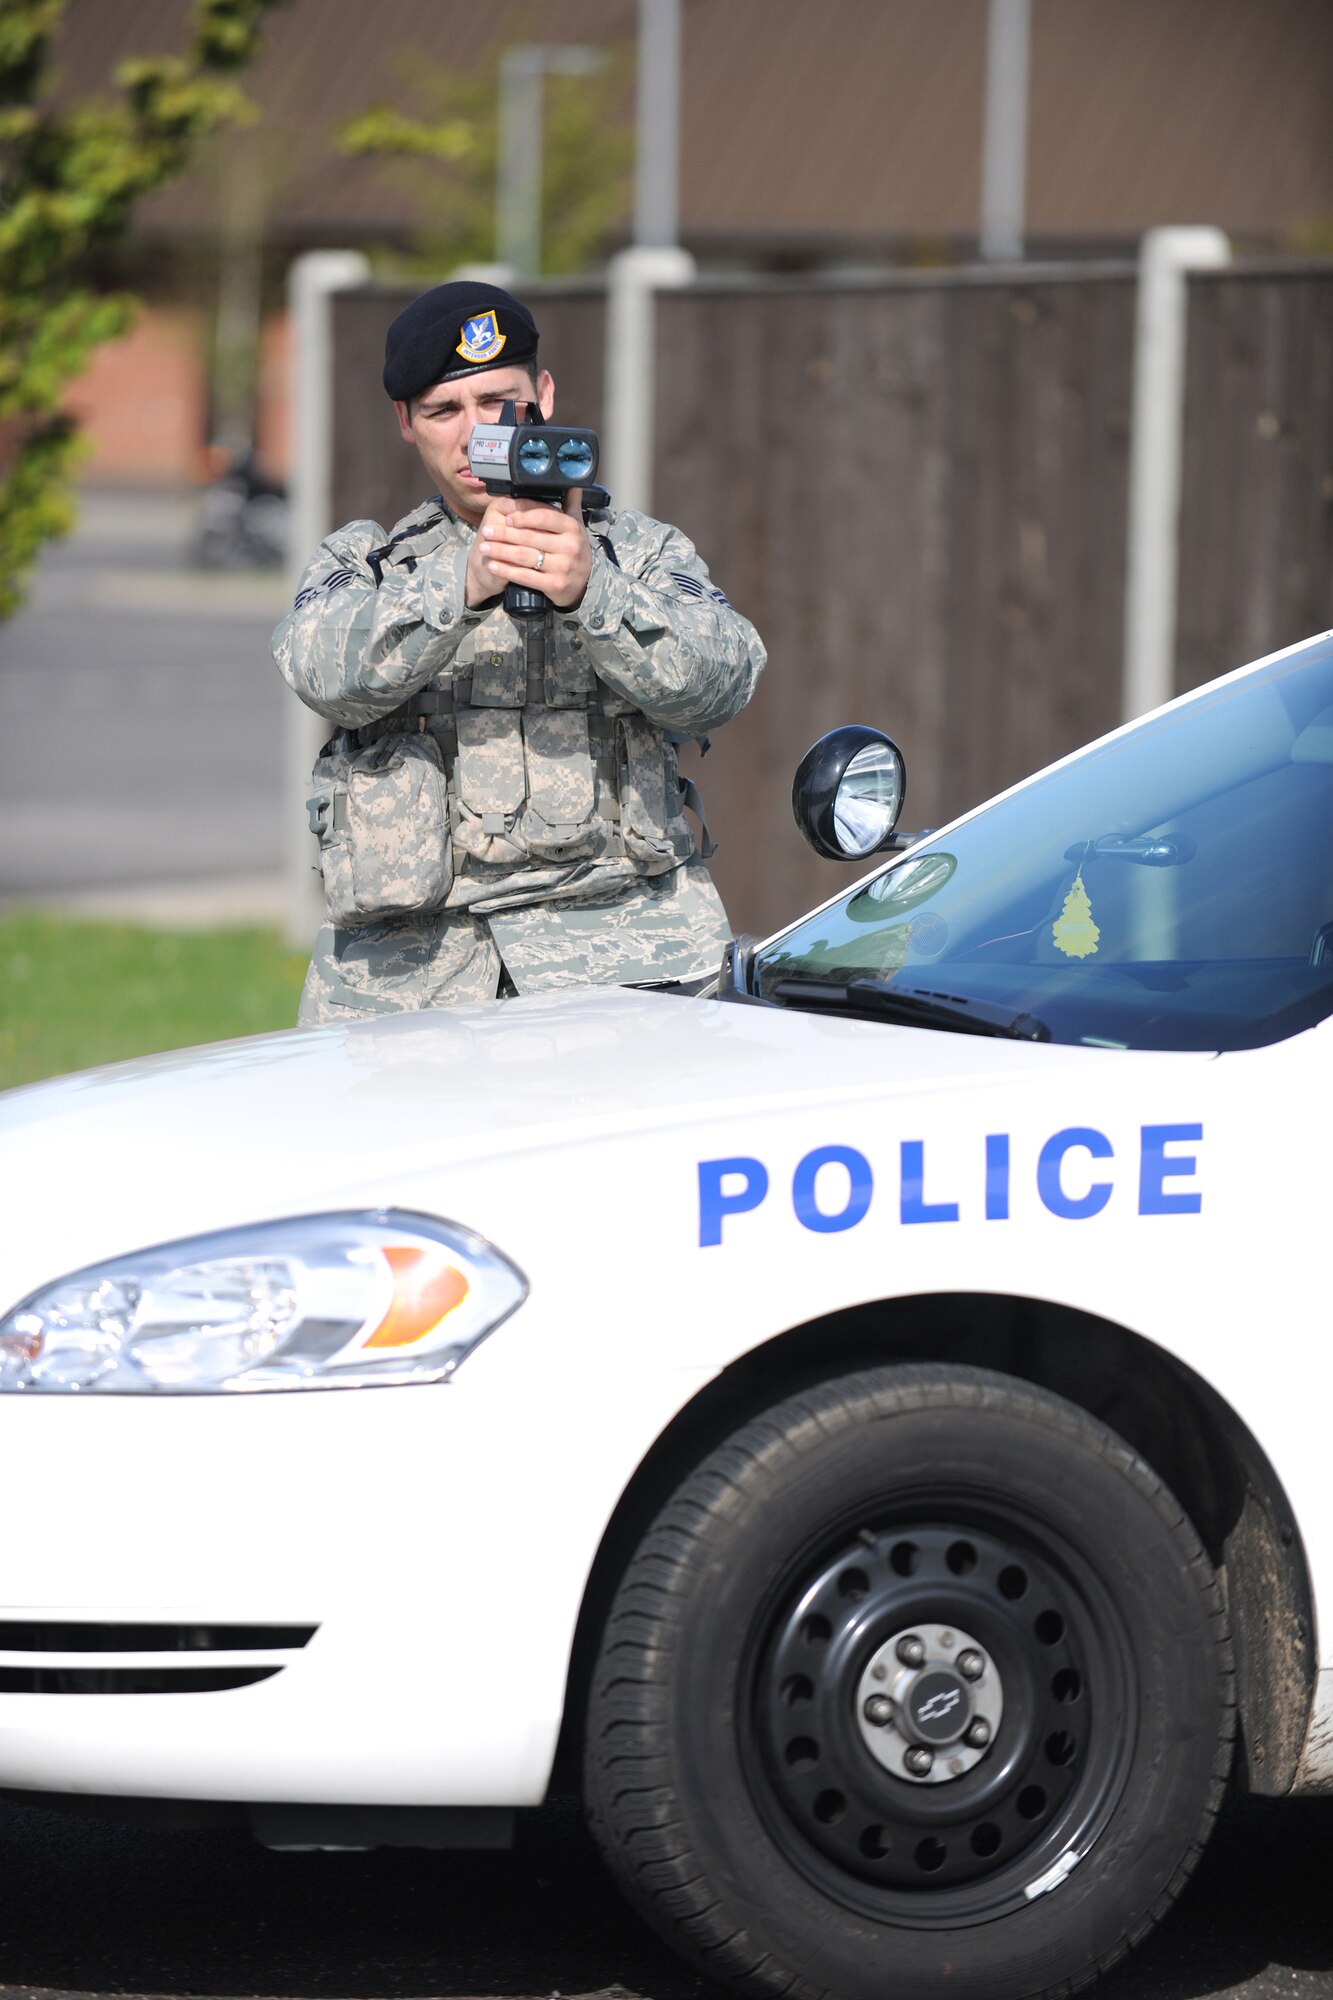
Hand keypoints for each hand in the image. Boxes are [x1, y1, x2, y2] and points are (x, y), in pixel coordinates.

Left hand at [464, 490, 591, 609]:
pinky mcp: (554, 585)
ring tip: (485, 546)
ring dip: (500, 551)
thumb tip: (571, 481)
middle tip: (487, 531)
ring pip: (524, 556)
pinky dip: (505, 570)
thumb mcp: (576, 526)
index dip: (523, 516)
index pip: (544, 517)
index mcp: (572, 528)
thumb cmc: (573, 550)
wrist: (582, 584)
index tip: (506, 517)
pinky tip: (492, 565)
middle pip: (529, 537)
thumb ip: (570, 503)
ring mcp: (562, 567)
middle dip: (504, 534)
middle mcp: (570, 547)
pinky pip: (524, 576)